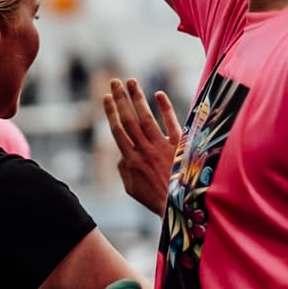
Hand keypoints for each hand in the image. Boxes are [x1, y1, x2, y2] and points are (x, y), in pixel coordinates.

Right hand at [103, 78, 180, 216]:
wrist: (181, 206)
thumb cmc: (155, 199)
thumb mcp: (132, 188)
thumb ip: (123, 169)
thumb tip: (120, 153)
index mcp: (131, 161)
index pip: (118, 131)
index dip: (111, 112)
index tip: (106, 97)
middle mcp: (144, 151)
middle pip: (129, 120)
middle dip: (121, 99)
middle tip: (115, 82)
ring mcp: (161, 147)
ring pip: (146, 118)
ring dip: (137, 98)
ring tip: (131, 82)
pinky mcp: (179, 146)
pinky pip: (171, 123)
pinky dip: (165, 109)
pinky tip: (158, 95)